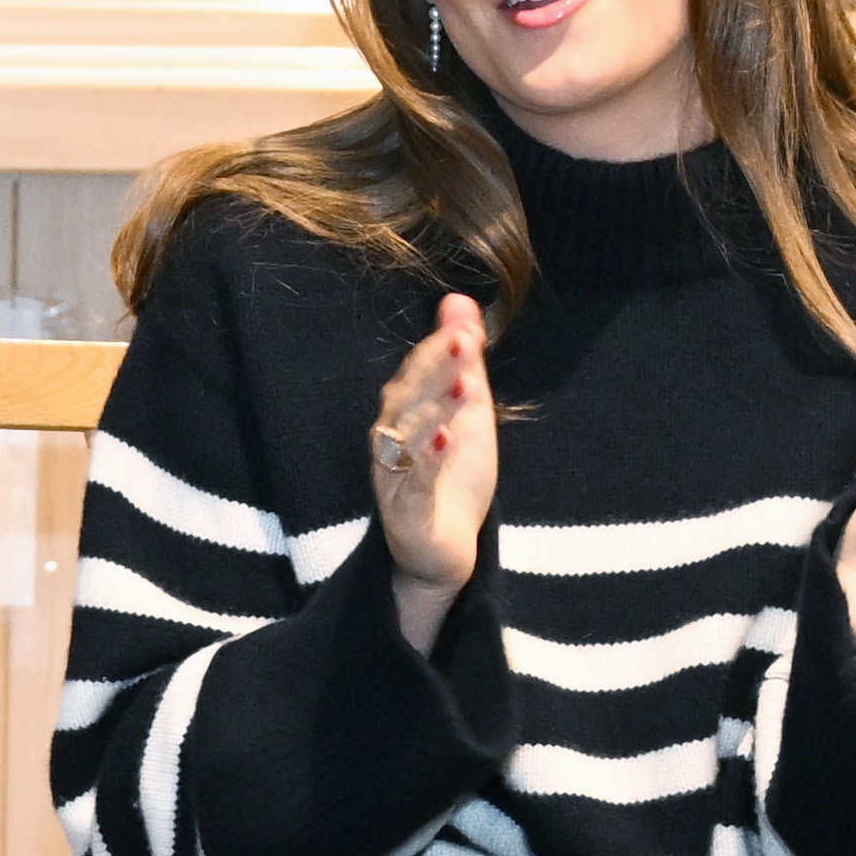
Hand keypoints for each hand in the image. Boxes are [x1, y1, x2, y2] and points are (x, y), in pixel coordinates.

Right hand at [368, 296, 496, 652]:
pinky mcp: (406, 515)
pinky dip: (428, 460)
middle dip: (434, 371)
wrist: (444, 553)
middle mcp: (389, 443)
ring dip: (435, 409)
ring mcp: (394, 479)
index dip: (437, 351)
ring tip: (466, 385)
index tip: (465, 329)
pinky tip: (447, 438)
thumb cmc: (450, 479)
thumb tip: (459, 302)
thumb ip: (460, 361)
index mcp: (401, 416)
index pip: (414, 375)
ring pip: (407, 438)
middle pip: (406, 400)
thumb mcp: (465, 413)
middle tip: (463, 343)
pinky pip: (413, 483)